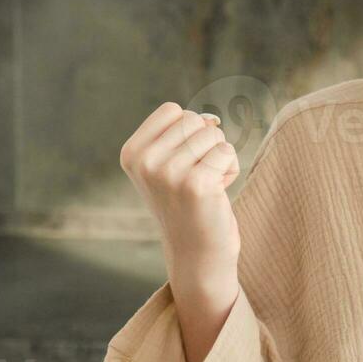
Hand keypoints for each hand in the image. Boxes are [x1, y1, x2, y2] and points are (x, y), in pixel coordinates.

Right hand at [120, 102, 241, 297]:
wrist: (196, 251)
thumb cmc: (187, 202)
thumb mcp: (168, 162)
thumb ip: (182, 133)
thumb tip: (211, 119)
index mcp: (132, 153)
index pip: (172, 110)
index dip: (187, 132)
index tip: (182, 162)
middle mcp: (145, 162)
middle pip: (193, 120)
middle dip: (205, 144)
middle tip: (197, 177)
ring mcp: (169, 173)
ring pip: (213, 134)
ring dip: (219, 157)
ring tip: (206, 184)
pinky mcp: (196, 184)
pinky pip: (227, 152)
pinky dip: (230, 169)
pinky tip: (217, 192)